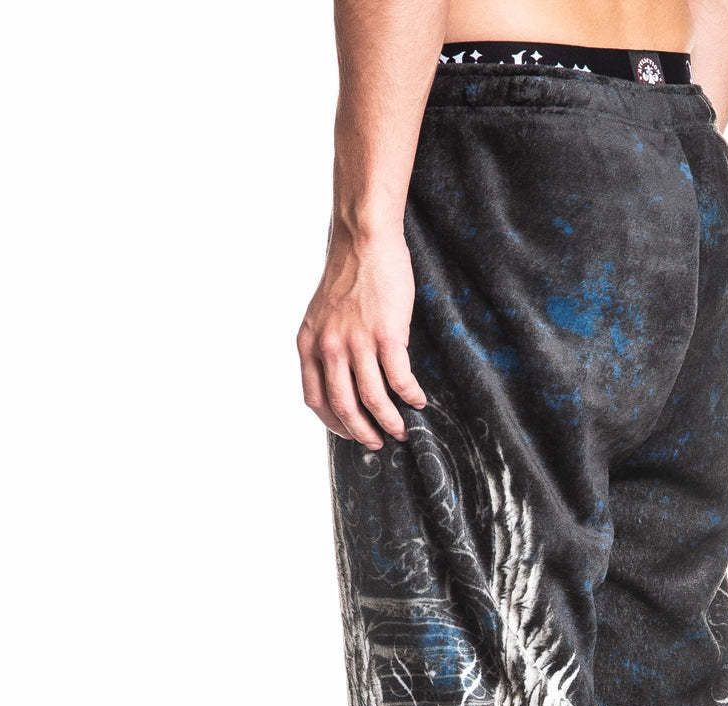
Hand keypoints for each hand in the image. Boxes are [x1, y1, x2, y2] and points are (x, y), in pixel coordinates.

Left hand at [296, 225, 426, 447]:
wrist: (364, 239)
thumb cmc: (350, 274)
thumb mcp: (323, 315)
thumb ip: (329, 346)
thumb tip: (351, 378)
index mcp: (310, 344)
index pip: (316, 399)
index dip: (333, 423)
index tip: (350, 432)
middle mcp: (329, 347)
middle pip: (344, 406)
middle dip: (362, 432)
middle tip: (377, 443)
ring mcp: (357, 342)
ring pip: (372, 399)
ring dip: (388, 422)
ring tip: (401, 431)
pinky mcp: (386, 334)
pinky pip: (399, 378)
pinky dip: (410, 395)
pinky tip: (418, 401)